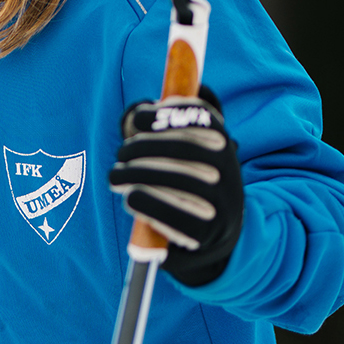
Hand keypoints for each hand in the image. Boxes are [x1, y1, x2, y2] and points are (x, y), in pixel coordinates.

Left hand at [108, 86, 243, 286]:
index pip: (202, 116)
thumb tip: (143, 114)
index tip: (138, 116)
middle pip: (183, 148)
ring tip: (115, 176)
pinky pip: (173, 215)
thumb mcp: (190, 147)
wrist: (218, 228)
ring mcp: (222, 200)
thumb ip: (171, 126)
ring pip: (177, 180)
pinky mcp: (207, 231)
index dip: (169, 113)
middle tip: (120, 153)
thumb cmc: (190, 176)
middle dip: (142, 147)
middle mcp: (228, 167)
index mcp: (221, 140)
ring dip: (136, 174)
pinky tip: (130, 198)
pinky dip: (146, 203)